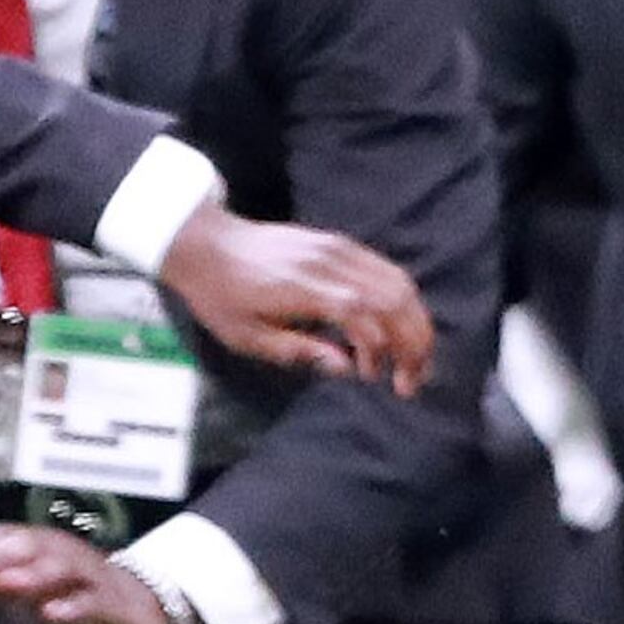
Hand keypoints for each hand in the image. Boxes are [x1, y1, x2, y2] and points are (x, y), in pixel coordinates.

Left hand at [0, 522, 174, 623]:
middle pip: (34, 545)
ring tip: (2, 581)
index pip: (10, 536)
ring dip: (31, 572)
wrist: (151, 613)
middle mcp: (69, 555)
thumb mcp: (33, 594)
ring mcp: (96, 577)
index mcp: (47, 549)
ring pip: (63, 567)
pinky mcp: (119, 604)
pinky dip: (75, 605)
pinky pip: (96, 601)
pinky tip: (52, 613)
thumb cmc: (79, 600)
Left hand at [160, 200, 435, 395]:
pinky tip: (397, 328)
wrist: (209, 245)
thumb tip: (347, 369)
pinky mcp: (340, 243)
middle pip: (393, 297)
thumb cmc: (223, 296)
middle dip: (413, 342)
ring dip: (415, 322)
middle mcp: (328, 263)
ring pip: (398, 281)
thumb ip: (300, 352)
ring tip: (413, 358)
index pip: (362, 314)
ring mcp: (338, 248)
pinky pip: (386, 270)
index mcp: (302, 288)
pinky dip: (402, 302)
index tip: (372, 378)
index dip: (379, 349)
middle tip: (411, 380)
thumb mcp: (247, 337)